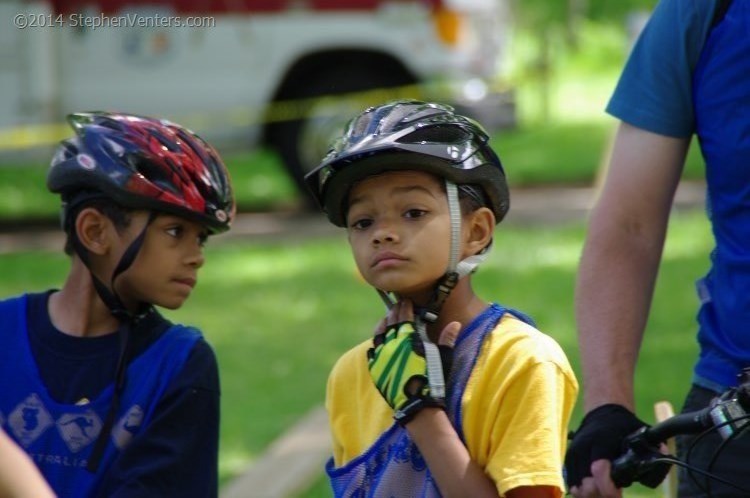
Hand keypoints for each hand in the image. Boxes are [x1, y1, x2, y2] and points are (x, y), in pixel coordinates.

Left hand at [368, 299, 459, 425]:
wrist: (418, 405)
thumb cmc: (433, 380)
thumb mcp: (443, 358)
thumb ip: (447, 339)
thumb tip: (455, 323)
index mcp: (409, 338)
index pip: (404, 316)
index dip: (405, 307)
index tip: (406, 301)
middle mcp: (392, 344)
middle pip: (390, 322)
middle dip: (394, 312)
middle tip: (397, 307)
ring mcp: (382, 356)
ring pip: (379, 334)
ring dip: (383, 324)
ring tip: (386, 320)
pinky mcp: (375, 369)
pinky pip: (372, 351)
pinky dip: (376, 343)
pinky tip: (378, 341)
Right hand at [565, 404, 655, 497]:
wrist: (601, 412)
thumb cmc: (622, 424)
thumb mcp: (639, 431)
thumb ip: (652, 444)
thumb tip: (665, 455)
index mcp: (600, 441)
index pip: (598, 469)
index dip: (607, 487)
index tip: (618, 494)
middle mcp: (583, 448)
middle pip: (585, 484)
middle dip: (600, 493)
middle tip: (614, 492)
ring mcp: (574, 454)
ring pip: (577, 487)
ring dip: (591, 494)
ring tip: (605, 491)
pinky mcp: (568, 459)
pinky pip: (571, 483)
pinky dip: (582, 490)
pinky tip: (594, 490)